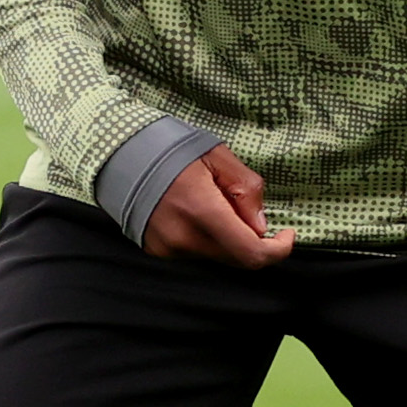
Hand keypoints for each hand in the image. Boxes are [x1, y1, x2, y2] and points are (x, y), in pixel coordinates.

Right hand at [142, 146, 294, 267]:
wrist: (120, 153)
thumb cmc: (171, 148)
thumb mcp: (217, 155)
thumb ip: (245, 190)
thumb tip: (260, 225)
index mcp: (201, 210)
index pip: (250, 253)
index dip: (278, 251)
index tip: (287, 235)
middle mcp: (184, 237)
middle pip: (237, 258)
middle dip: (253, 239)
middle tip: (246, 210)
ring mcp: (168, 248)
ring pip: (218, 255)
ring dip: (228, 236)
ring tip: (212, 202)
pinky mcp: (158, 250)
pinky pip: (196, 251)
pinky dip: (206, 237)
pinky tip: (192, 211)